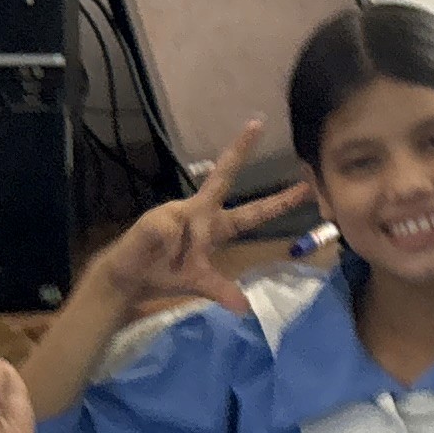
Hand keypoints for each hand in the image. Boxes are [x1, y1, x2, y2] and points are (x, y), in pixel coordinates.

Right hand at [87, 120, 312, 318]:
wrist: (128, 277)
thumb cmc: (165, 274)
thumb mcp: (199, 283)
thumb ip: (222, 290)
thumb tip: (246, 309)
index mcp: (216, 227)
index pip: (254, 212)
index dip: (279, 201)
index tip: (305, 188)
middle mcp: (200, 211)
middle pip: (223, 178)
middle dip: (239, 151)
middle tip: (257, 124)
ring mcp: (178, 211)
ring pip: (196, 224)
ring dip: (186, 248)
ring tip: (171, 261)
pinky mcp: (158, 217)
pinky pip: (173, 236)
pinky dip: (170, 250)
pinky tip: (160, 253)